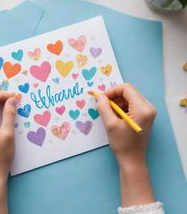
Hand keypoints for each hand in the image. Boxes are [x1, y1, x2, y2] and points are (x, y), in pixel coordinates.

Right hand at [97, 83, 155, 206]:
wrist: (132, 160)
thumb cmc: (122, 144)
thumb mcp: (110, 124)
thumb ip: (104, 107)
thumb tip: (99, 96)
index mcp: (142, 108)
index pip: (126, 88)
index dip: (112, 91)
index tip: (102, 98)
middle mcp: (148, 107)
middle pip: (129, 92)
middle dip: (114, 96)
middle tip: (103, 105)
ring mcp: (148, 112)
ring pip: (130, 98)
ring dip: (117, 102)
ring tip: (109, 112)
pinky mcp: (145, 116)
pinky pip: (132, 105)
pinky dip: (122, 107)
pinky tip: (115, 116)